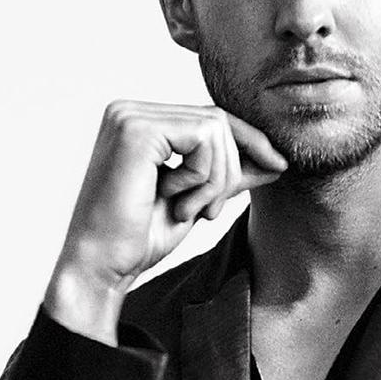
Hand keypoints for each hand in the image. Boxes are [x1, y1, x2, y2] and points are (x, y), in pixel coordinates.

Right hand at [44, 100, 286, 342]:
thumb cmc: (140, 237)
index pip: (210, 118)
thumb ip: (228, 173)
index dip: (249, 141)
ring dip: (215, 180)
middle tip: (210, 212)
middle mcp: (129, 110)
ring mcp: (129, 117)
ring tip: (187, 210)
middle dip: (230, 169)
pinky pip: (203, 139)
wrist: (102, 269)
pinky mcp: (135, 130)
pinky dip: (201, 178)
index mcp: (139, 121)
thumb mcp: (197, 198)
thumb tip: (276, 160)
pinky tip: (174, 200)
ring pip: (215, 128)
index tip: (279, 166)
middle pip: (217, 120)